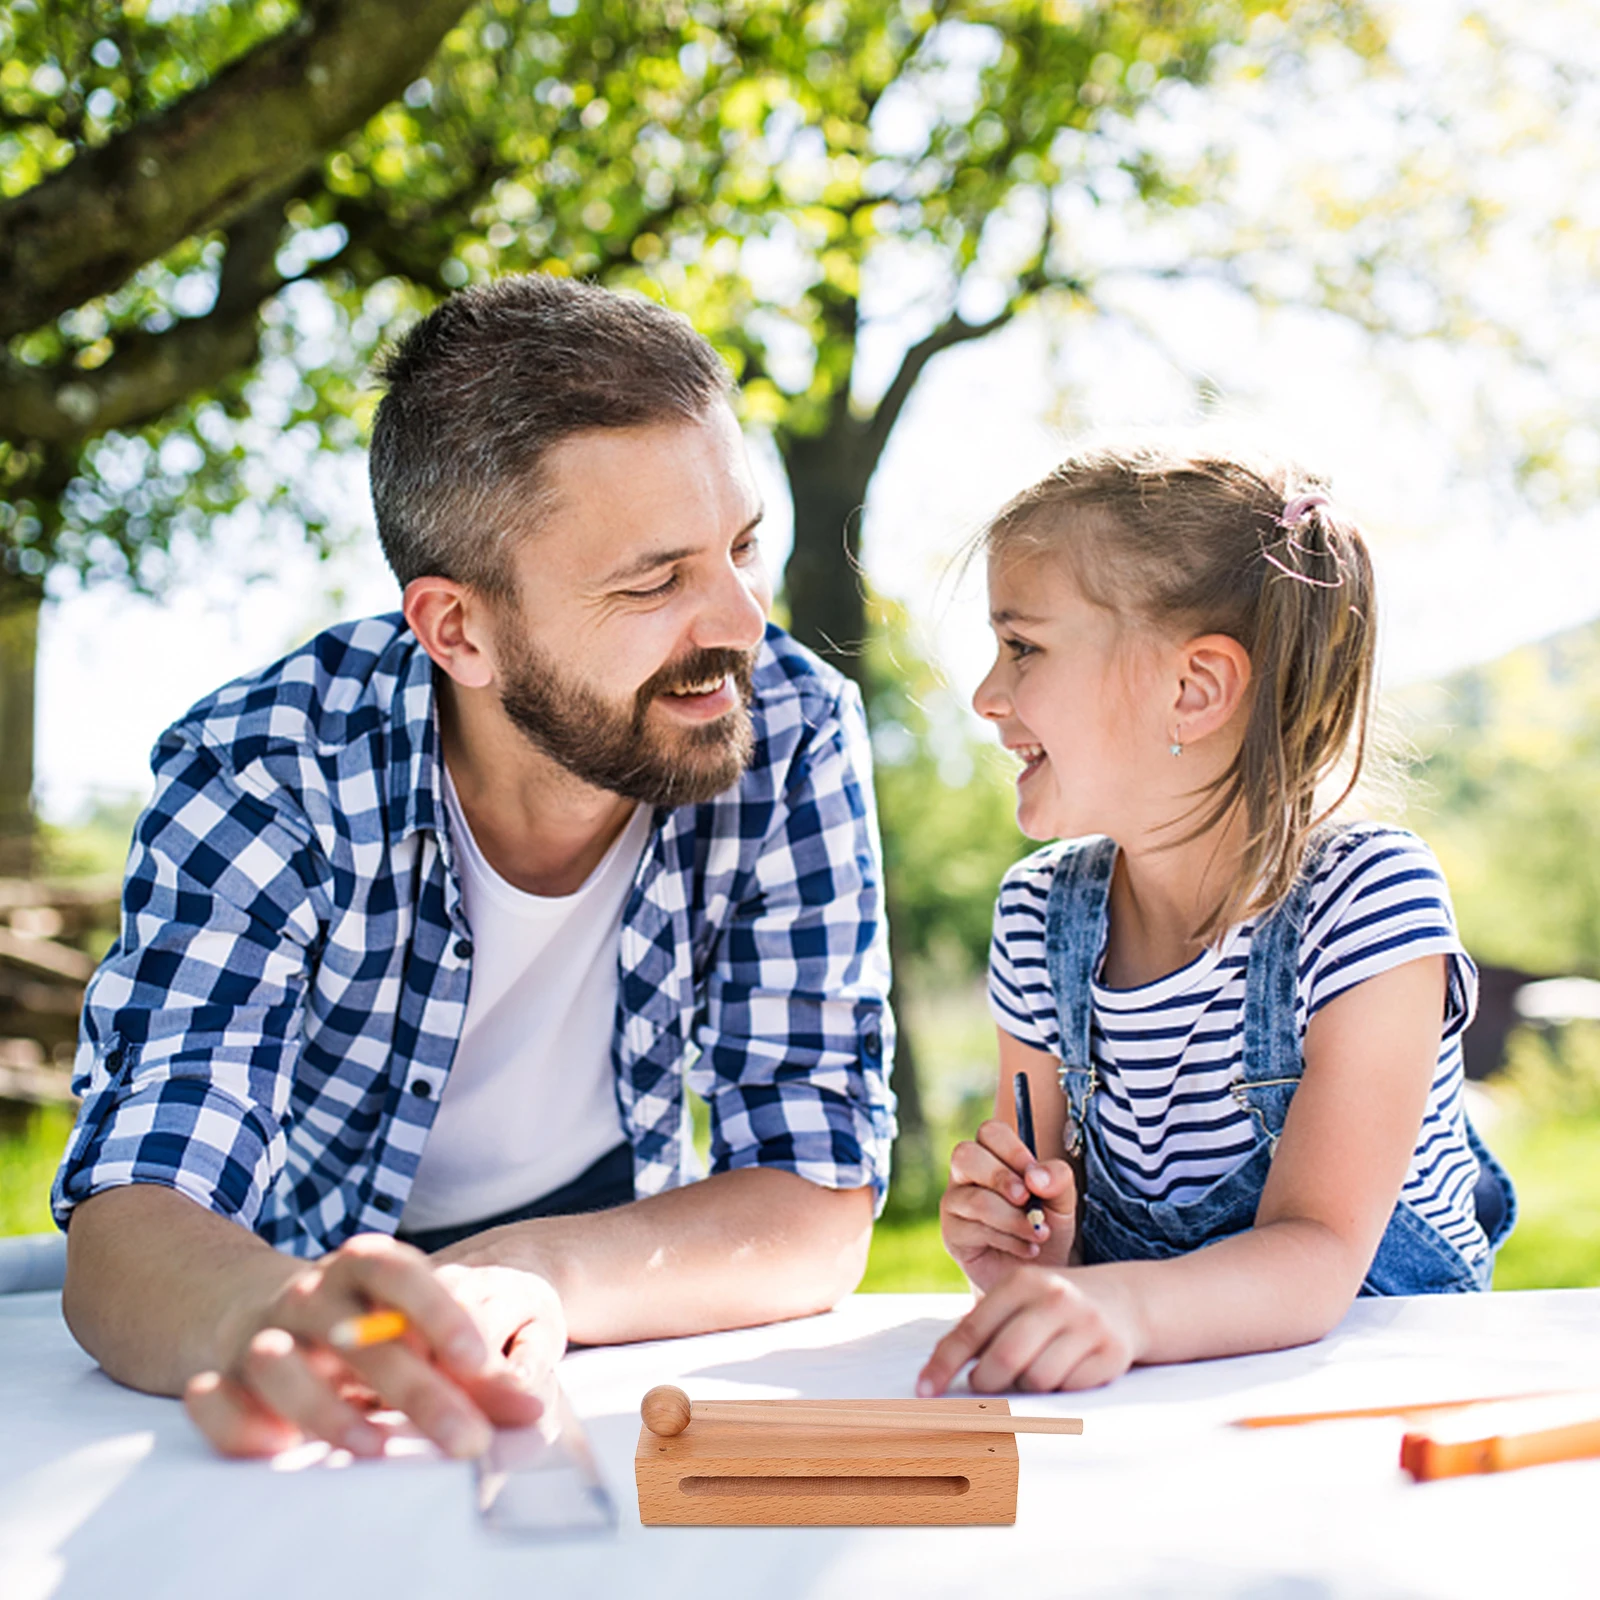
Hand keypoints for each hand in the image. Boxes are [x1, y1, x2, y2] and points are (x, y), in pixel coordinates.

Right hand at [183, 1234, 559, 1459]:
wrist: (250, 1304)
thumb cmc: (357, 1321)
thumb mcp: (413, 1327)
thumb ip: (472, 1369)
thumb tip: (530, 1410)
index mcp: (364, 1268)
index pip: (403, 1276)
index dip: (440, 1313)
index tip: (481, 1360)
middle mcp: (312, 1294)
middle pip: (362, 1338)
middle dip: (416, 1390)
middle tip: (467, 1439)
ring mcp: (263, 1333)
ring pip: (284, 1364)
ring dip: (327, 1406)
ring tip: (372, 1445)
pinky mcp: (221, 1376)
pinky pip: (216, 1400)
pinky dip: (237, 1422)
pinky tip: (274, 1446)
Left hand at [917, 1265, 1141, 1394]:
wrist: (1126, 1300)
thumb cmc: (1054, 1306)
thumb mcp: (1018, 1299)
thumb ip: (983, 1328)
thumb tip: (937, 1373)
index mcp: (1022, 1281)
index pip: (972, 1329)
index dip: (944, 1363)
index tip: (924, 1390)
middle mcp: (1055, 1298)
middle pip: (1004, 1360)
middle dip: (986, 1384)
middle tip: (984, 1387)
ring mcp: (1087, 1325)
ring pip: (1037, 1380)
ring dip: (1025, 1389)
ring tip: (1030, 1373)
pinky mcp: (1111, 1353)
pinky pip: (1069, 1390)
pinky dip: (1058, 1392)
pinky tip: (1064, 1373)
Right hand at [940, 1118, 1076, 1292]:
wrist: (1042, 1272)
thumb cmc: (1048, 1227)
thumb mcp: (1063, 1202)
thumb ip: (1057, 1180)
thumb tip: (1035, 1177)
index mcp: (993, 1155)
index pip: (989, 1132)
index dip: (1012, 1150)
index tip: (1036, 1177)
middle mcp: (967, 1175)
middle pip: (965, 1155)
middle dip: (1000, 1177)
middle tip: (1027, 1199)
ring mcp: (955, 1203)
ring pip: (974, 1198)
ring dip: (1012, 1218)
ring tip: (1038, 1234)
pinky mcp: (952, 1234)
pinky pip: (975, 1230)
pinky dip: (1009, 1240)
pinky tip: (1028, 1249)